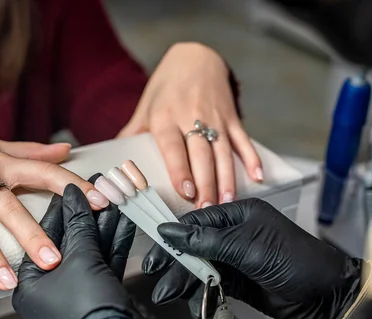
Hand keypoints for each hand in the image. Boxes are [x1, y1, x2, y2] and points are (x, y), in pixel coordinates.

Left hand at [12, 182, 142, 318]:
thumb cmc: (86, 314)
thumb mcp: (80, 259)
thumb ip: (79, 226)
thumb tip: (75, 199)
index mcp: (30, 286)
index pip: (44, 236)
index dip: (62, 209)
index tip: (72, 189)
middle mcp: (49, 292)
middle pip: (69, 244)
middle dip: (87, 217)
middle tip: (96, 192)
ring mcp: (75, 296)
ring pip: (89, 253)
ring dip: (103, 227)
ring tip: (114, 202)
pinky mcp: (97, 298)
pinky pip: (102, 265)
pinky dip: (113, 245)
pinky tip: (124, 224)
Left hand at [118, 42, 262, 208]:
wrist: (194, 58)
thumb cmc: (166, 88)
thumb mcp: (145, 108)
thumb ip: (131, 136)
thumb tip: (114, 164)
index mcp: (165, 117)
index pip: (173, 147)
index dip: (181, 170)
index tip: (186, 191)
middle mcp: (191, 116)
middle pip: (201, 154)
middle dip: (206, 183)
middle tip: (206, 208)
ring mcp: (215, 116)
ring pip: (223, 151)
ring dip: (227, 178)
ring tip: (227, 201)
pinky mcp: (231, 116)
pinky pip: (243, 139)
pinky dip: (252, 158)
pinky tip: (258, 176)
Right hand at [143, 199, 363, 318]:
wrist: (324, 296)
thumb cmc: (291, 260)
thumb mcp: (248, 247)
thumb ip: (206, 241)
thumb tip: (168, 230)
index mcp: (238, 214)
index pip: (196, 222)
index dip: (173, 236)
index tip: (154, 251)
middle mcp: (233, 234)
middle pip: (194, 246)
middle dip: (175, 263)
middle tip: (154, 277)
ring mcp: (234, 259)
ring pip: (199, 268)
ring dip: (184, 281)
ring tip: (167, 296)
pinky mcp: (236, 282)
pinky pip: (210, 285)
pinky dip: (200, 295)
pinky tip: (194, 305)